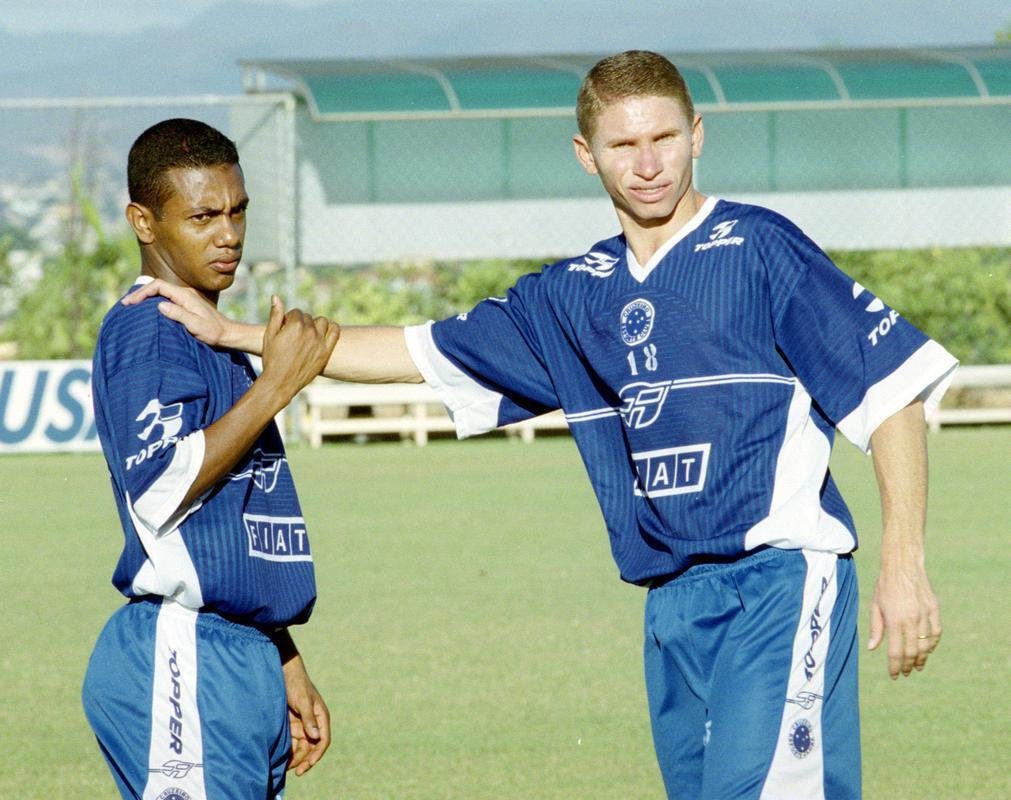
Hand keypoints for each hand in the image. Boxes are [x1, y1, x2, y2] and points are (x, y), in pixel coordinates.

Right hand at [122, 278, 230, 346]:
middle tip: (126, 304)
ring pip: (161, 293)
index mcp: (185, 295)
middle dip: (140, 293)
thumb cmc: (213, 332)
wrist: (228, 334)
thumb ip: (179, 314)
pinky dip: (154, 302)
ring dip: (146, 297)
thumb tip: (159, 305)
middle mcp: (185, 293)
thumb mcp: (195, 325)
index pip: (158, 286)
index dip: (142, 292)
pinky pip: (166, 299)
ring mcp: (186, 298)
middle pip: (157, 287)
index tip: (130, 303)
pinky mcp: (187, 305)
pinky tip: (148, 311)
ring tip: (132, 307)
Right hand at [259, 296, 339, 395]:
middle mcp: (309, 331)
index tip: (285, 330)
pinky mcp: (326, 352)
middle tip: (294, 337)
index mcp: (295, 325)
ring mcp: (320, 341)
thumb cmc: (272, 359)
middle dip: (301, 324)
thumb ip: (275, 315)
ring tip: (307, 335)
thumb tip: (276, 297)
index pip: (296, 313)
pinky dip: (331, 328)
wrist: (280, 382)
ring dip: (316, 325)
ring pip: (322, 322)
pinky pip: (335, 332)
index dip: (289, 320)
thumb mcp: (269, 335)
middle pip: (308, 318)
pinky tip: (324, 332)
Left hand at [281, 652, 331, 775]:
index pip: (323, 740)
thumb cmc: (296, 684)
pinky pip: (292, 742)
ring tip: (286, 768)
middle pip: (312, 747)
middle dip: (306, 760)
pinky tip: (282, 759)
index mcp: (321, 717)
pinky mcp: (292, 725)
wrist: (282, 673)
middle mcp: (313, 723)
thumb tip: (316, 737)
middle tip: (297, 772)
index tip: (309, 764)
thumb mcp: (303, 700)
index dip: (317, 754)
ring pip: (302, 747)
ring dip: (296, 758)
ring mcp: (302, 724)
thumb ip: (309, 719)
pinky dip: (288, 751)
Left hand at [867, 563, 940, 678]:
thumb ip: (876, 628)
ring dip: (922, 658)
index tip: (894, 675)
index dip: (895, 666)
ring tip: (917, 666)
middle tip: (905, 673)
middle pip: (912, 651)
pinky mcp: (934, 609)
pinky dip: (933, 643)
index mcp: (894, 620)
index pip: (896, 652)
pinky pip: (936, 632)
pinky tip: (928, 650)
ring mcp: (924, 614)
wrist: (903, 565)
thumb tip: (872, 648)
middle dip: (908, 665)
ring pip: (926, 645)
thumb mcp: (875, 605)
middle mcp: (911, 620)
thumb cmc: (885, 585)